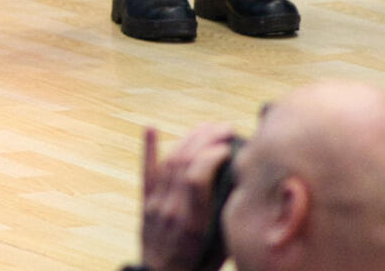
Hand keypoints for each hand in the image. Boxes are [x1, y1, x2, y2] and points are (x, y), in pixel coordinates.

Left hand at [136, 122, 238, 270]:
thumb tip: (238, 187)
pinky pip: (146, 172)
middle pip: (183, 163)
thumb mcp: (220, 249)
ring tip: (206, 127)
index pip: (195, 177)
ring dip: (187, 139)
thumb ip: (225, 218)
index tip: (228, 145)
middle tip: (224, 127)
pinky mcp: (146, 204)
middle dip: (204, 140)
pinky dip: (149, 148)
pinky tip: (151, 128)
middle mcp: (170, 208)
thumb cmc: (197, 266)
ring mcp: (155, 204)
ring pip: (167, 163)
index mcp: (191, 222)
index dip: (210, 155)